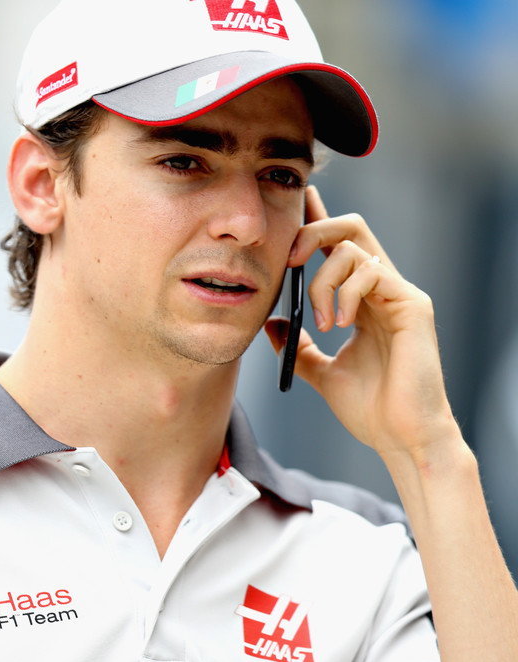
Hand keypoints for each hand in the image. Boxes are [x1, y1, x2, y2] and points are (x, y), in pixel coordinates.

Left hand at [264, 186, 460, 473]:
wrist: (401, 437)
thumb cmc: (371, 409)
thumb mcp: (321, 372)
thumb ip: (298, 345)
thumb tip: (271, 322)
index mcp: (363, 299)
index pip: (340, 246)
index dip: (317, 219)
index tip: (297, 201)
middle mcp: (383, 289)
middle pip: (350, 228)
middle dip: (312, 232)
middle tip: (288, 261)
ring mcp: (400, 294)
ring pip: (354, 248)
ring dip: (323, 281)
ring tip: (322, 322)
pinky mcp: (413, 304)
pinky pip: (373, 272)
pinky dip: (346, 293)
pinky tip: (340, 323)